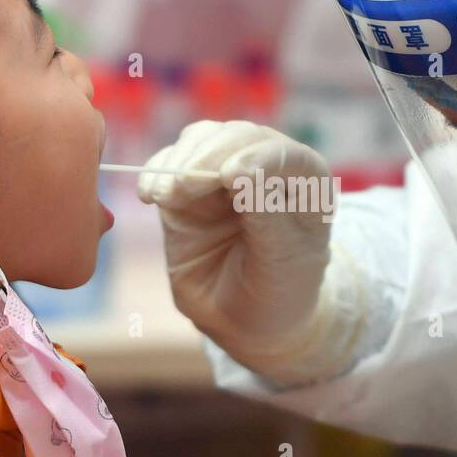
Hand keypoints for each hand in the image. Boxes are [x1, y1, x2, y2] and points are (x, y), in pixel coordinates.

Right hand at [137, 120, 335, 368]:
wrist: (245, 319)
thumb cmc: (278, 288)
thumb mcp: (282, 259)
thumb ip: (266, 214)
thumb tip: (240, 169)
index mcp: (305, 182)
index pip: (286, 155)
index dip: (257, 158)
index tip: (230, 176)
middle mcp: (266, 166)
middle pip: (238, 137)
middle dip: (208, 156)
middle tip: (184, 187)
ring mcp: (224, 173)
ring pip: (202, 140)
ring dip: (180, 160)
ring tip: (166, 196)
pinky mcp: (188, 186)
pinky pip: (169, 163)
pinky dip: (156, 172)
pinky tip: (151, 196)